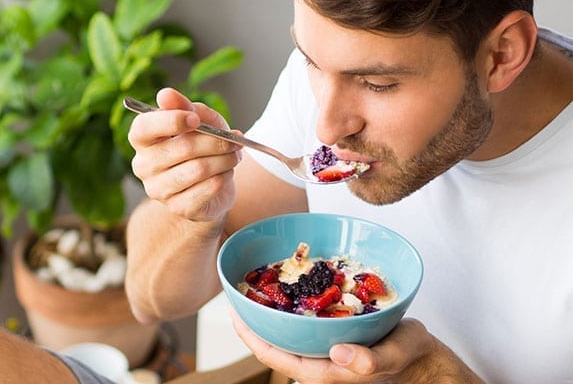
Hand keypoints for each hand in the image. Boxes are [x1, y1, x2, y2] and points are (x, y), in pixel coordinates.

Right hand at [128, 88, 241, 221]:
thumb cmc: (201, 148)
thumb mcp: (199, 122)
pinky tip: (225, 173)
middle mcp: (143, 166)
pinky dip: (223, 177)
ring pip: (199, 168)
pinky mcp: (177, 207)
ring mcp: (158, 190)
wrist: (211, 188)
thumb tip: (165, 94)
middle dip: (215, 141)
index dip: (171, 121)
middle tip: (234, 140)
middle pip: (182, 147)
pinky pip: (207, 188)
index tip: (195, 118)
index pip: (145, 128)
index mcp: (142, 140)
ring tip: (233, 156)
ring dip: (224, 159)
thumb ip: (186, 107)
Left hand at [230, 310, 483, 383]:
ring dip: (271, 311)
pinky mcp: (333, 336)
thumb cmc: (410, 358)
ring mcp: (324, 349)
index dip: (250, 336)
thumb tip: (339, 354)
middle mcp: (318, 361)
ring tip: (254, 284)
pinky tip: (288, 286)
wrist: (425, 360)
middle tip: (238, 289)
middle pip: (274, 342)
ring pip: (287, 331)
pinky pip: (304, 321)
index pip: (274, 356)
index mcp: (324, 372)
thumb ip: (371, 360)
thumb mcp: (395, 356)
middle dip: (254, 319)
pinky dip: (292, 305)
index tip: (233, 312)